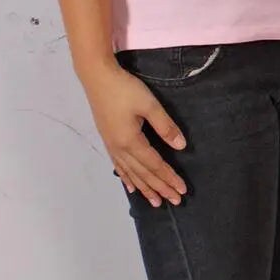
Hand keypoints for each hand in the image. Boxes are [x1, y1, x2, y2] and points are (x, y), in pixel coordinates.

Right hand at [79, 59, 187, 207]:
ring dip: (145, 189)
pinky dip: (127, 179)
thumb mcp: (149, 104)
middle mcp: (120, 149)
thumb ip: (165, 126)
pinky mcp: (108, 141)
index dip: (169, 178)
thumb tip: (181, 146)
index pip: (155, 165)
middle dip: (160, 188)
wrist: (97, 77)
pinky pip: (119, 166)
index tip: (182, 190)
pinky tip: (131, 188)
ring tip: (156, 202)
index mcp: (131, 141)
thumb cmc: (124, 89)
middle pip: (144, 174)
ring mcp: (112, 146)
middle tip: (175, 201)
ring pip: (131, 174)